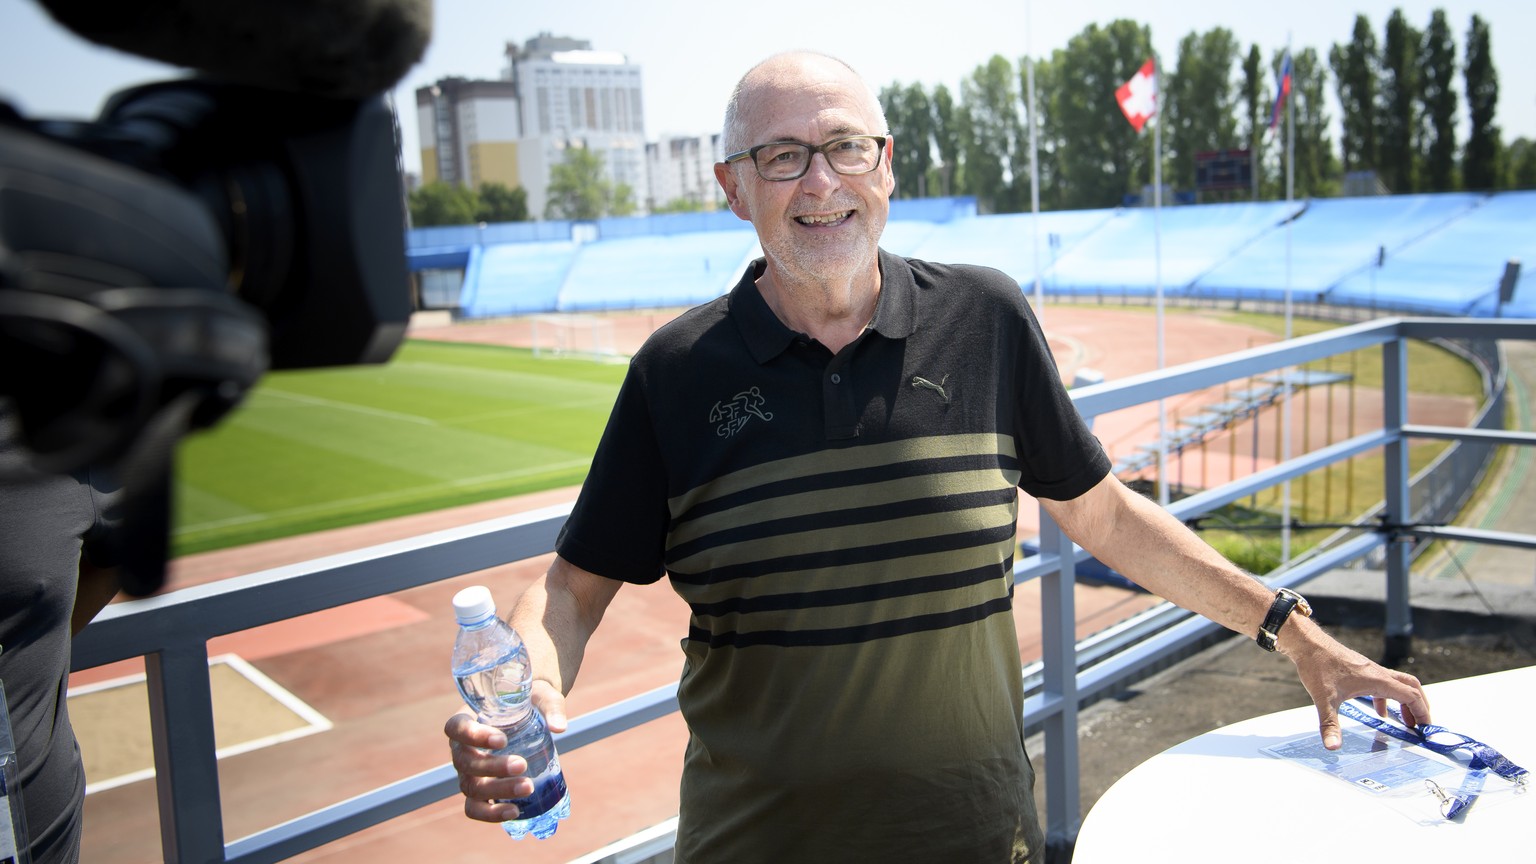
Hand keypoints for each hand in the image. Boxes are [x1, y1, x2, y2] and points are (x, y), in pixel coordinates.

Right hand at [444, 680, 567, 821]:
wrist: (528, 715)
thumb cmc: (528, 702)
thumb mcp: (541, 695)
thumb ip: (550, 707)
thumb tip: (559, 728)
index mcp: (467, 719)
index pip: (456, 728)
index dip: (473, 736)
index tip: (501, 740)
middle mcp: (462, 748)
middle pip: (465, 762)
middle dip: (493, 767)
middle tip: (521, 765)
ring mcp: (469, 772)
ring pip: (471, 787)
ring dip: (497, 791)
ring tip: (527, 787)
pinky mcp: (480, 791)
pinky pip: (475, 808)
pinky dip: (491, 814)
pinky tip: (515, 811)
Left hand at [1285, 629, 1429, 750]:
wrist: (1307, 643)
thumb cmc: (1317, 666)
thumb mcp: (1324, 699)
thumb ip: (1330, 725)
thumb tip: (1333, 747)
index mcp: (1377, 680)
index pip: (1411, 695)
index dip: (1422, 712)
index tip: (1427, 728)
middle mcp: (1378, 673)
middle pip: (1411, 687)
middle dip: (1419, 707)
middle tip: (1421, 726)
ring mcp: (1370, 670)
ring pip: (1397, 684)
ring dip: (1404, 703)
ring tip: (1405, 722)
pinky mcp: (1361, 669)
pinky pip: (1382, 684)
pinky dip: (1387, 698)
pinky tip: (1378, 712)